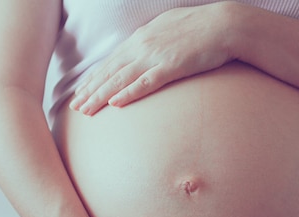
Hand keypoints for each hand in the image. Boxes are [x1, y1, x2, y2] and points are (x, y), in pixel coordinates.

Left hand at [69, 2, 235, 114]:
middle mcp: (142, 46)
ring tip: (86, 110)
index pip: (111, 61)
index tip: (81, 91)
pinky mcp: (171, 67)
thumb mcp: (169, 29)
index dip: (94, 78)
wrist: (223, 25)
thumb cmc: (200, 27)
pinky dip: (128, 93)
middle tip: (75, 107)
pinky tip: (115, 104)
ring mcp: (155, 56)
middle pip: (110, 72)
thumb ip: (153, 41)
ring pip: (121, 79)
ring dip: (101, 96)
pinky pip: (145, 83)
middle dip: (90, 90)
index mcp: (141, 37)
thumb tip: (144, 51)